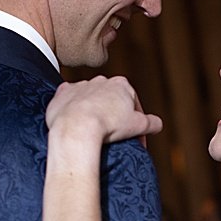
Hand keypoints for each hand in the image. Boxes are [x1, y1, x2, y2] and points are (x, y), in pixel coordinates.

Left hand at [46, 76, 162, 143]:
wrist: (76, 127)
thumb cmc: (109, 125)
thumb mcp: (139, 126)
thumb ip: (152, 123)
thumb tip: (157, 124)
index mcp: (122, 84)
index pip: (134, 105)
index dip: (136, 124)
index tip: (135, 140)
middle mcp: (101, 81)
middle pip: (112, 101)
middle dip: (114, 116)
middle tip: (114, 137)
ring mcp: (80, 86)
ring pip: (90, 100)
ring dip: (93, 114)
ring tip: (94, 133)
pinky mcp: (62, 94)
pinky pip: (69, 101)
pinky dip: (73, 109)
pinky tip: (76, 122)